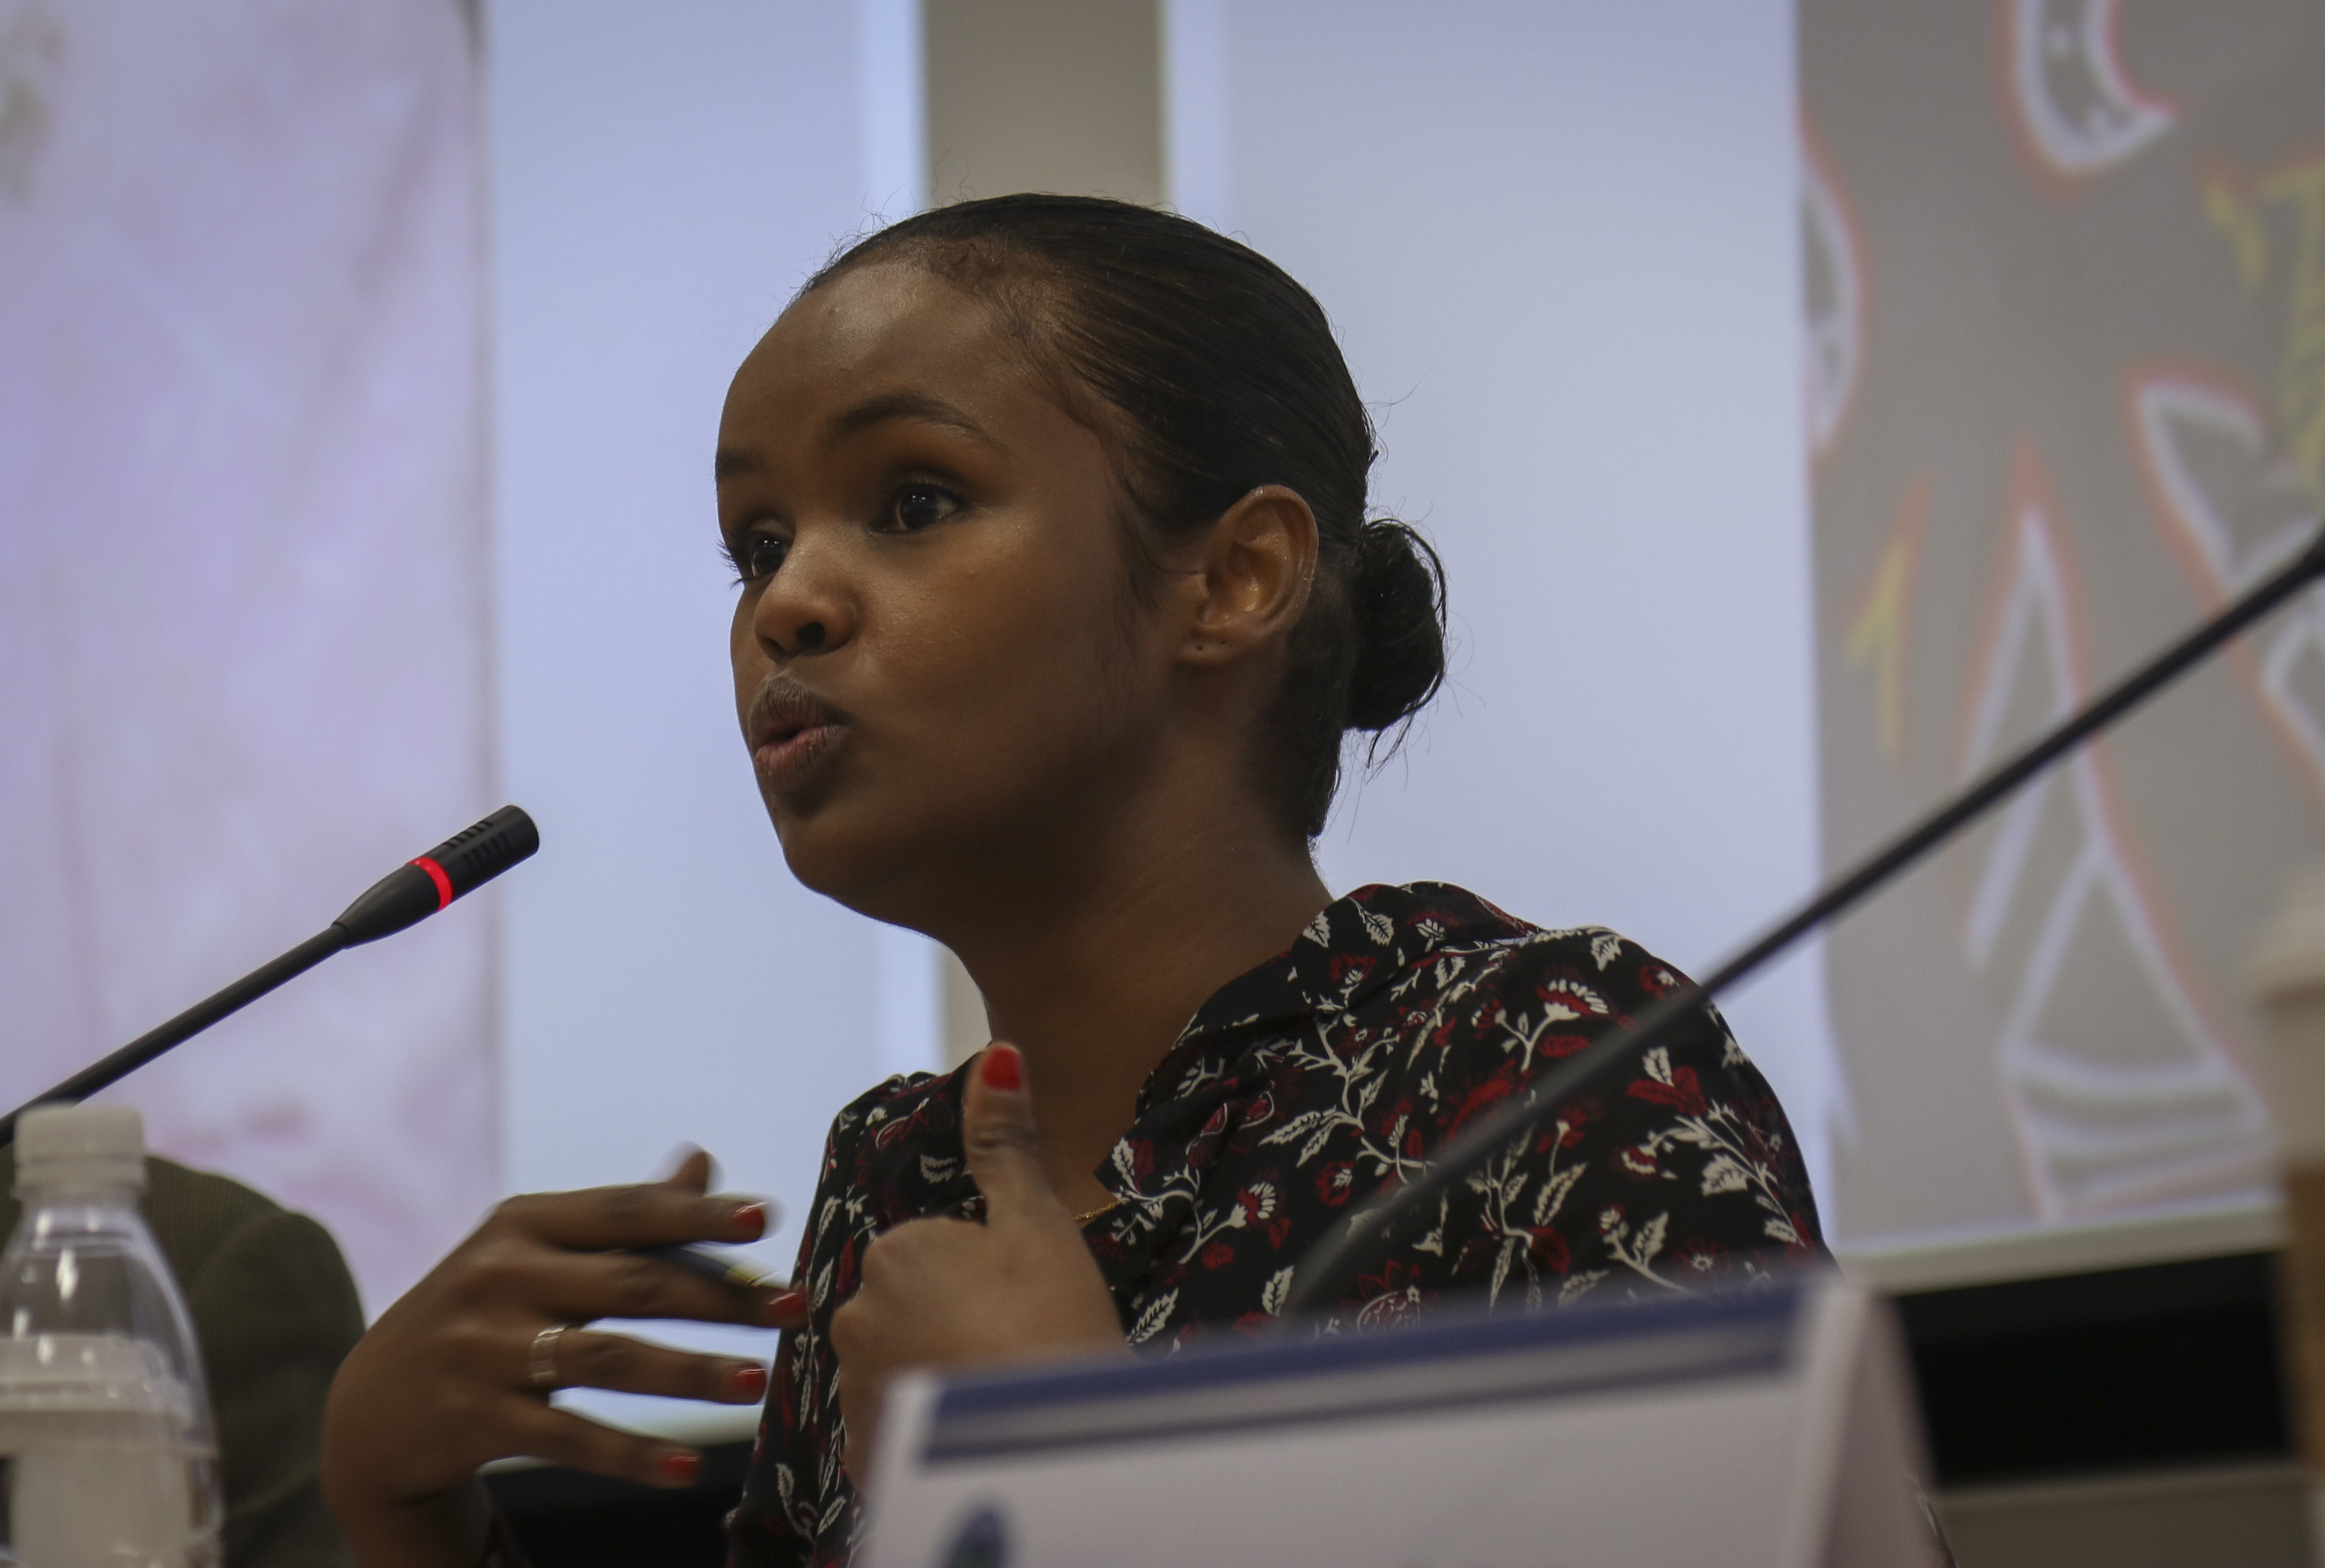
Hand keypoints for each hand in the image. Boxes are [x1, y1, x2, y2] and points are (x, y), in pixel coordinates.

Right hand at [320, 1151, 809, 1565]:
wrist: (371, 1405)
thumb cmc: (483, 1311)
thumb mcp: (535, 1250)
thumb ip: (621, 1217)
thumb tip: (704, 1163)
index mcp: (522, 1223)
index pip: (625, 1212)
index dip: (696, 1215)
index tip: (765, 1218)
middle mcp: (500, 1276)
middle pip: (631, 1284)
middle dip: (719, 1298)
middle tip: (791, 1308)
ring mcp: (484, 1349)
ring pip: (607, 1360)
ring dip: (688, 1374)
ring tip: (756, 1383)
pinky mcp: (477, 1418)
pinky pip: (570, 1437)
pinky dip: (632, 1454)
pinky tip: (689, 1468)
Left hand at [832, 1044, 1125, 1483]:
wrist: (1055, 1455)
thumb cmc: (1054, 1326)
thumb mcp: (1039, 1225)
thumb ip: (1007, 1144)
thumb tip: (998, 1055)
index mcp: (897, 1252)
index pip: (936, 1252)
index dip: (987, 1278)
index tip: (1023, 1306)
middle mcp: (856, 1316)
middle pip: (912, 1308)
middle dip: (954, 1327)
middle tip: (1015, 1351)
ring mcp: (856, 1390)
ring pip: (901, 1368)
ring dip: (938, 1379)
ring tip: (997, 1398)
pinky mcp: (866, 1456)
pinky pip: (895, 1431)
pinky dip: (929, 1434)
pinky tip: (973, 1439)